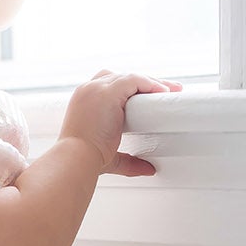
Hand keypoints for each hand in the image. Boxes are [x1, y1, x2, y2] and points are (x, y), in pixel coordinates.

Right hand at [60, 68, 182, 175]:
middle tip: (164, 90)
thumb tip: (148, 169)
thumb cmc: (84, 160)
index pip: (108, 85)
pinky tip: (161, 91)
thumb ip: (129, 161)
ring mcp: (96, 89)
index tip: (147, 97)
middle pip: (120, 77)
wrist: (75, 159)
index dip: (130, 89)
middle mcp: (88, 90)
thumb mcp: (110, 157)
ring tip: (170, 90)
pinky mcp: (108, 92)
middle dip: (143, 82)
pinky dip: (149, 83)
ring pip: (130, 76)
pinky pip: (134, 80)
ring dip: (151, 82)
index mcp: (84, 101)